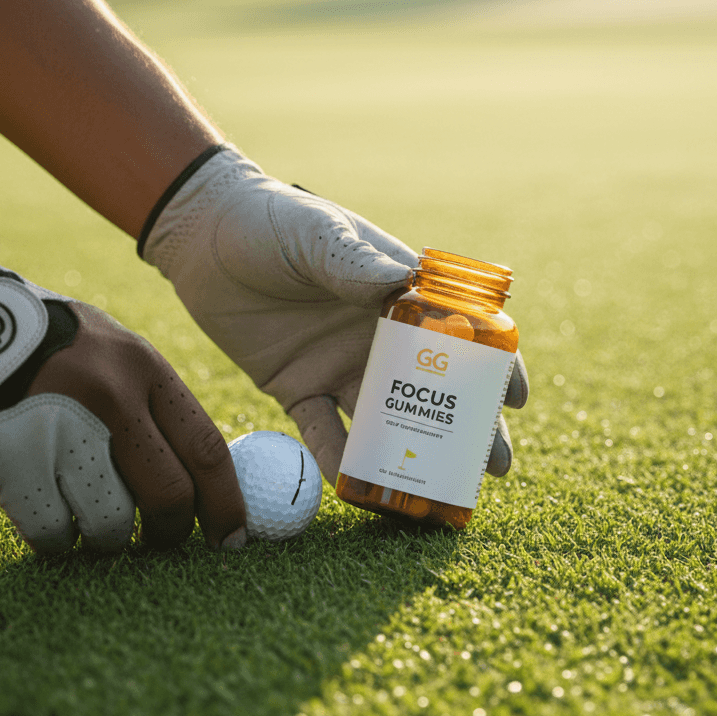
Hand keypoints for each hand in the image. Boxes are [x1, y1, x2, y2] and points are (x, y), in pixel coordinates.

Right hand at [0, 273, 245, 554]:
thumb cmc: (51, 349)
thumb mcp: (113, 353)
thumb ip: (155, 404)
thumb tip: (208, 475)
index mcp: (144, 367)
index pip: (207, 448)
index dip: (226, 505)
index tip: (234, 540)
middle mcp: (111, 397)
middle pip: (169, 495)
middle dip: (170, 534)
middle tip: (161, 544)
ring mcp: (60, 432)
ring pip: (113, 524)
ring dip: (108, 538)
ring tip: (90, 519)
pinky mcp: (13, 463)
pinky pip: (54, 533)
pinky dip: (58, 542)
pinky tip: (51, 520)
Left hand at [142, 148, 527, 482]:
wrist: (202, 237)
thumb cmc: (270, 220)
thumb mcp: (315, 233)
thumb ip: (354, 262)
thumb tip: (403, 282)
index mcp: (398, 293)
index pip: (459, 331)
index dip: (492, 364)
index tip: (515, 398)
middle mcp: (377, 337)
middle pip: (432, 389)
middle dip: (463, 429)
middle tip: (492, 468)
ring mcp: (340, 367)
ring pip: (385, 421)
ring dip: (411, 455)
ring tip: (437, 495)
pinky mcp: (297, 389)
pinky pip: (323, 432)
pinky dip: (339, 461)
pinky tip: (358, 487)